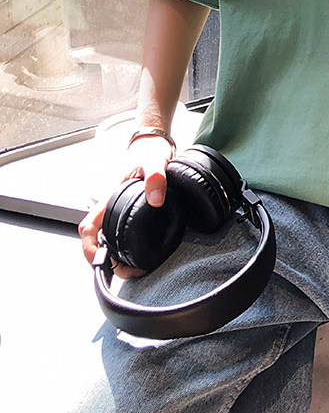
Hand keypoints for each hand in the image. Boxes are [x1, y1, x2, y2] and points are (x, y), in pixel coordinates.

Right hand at [78, 135, 173, 279]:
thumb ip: (156, 177)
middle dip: (105, 259)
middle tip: (126, 272)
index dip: (90, 247)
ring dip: (115, 254)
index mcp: (111, 195)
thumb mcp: (156, 160)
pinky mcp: (127, 207)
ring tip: (134, 268)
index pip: (89, 226)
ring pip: (106, 236)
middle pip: (95, 237)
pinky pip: (118, 230)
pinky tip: (137, 252)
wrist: (153, 141)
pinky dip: (124, 245)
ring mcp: (117, 206)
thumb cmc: (150, 149)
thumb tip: (155, 199)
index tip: (99, 261)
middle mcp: (110, 203)